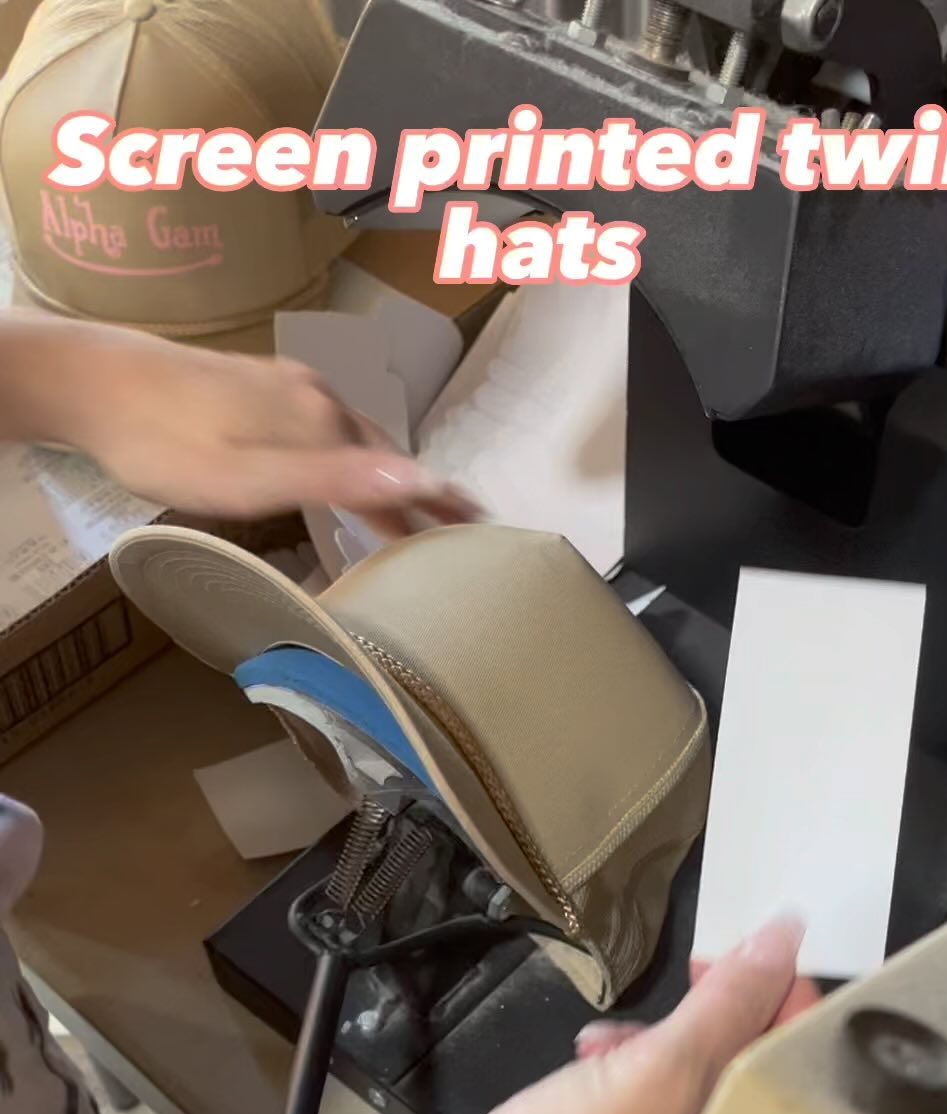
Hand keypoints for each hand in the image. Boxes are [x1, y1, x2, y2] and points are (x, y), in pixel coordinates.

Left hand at [54, 325, 479, 536]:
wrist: (98, 381)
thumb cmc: (166, 442)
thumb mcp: (251, 477)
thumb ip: (335, 479)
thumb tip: (419, 478)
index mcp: (322, 424)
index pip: (397, 478)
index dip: (436, 509)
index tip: (479, 531)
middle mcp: (316, 398)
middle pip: (387, 455)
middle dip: (426, 490)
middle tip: (464, 525)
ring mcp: (289, 386)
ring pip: (359, 439)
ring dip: (392, 472)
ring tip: (416, 504)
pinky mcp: (262, 385)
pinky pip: (330, 427)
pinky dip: (355, 455)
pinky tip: (345, 468)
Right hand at [443, 917, 819, 1113]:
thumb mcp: (657, 1077)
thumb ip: (729, 1005)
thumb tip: (788, 934)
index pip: (808, 1091)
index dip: (789, 1013)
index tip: (749, 959)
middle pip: (751, 1094)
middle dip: (715, 1029)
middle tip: (686, 981)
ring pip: (692, 1106)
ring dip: (662, 1052)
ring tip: (610, 1038)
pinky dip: (625, 1087)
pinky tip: (586, 1064)